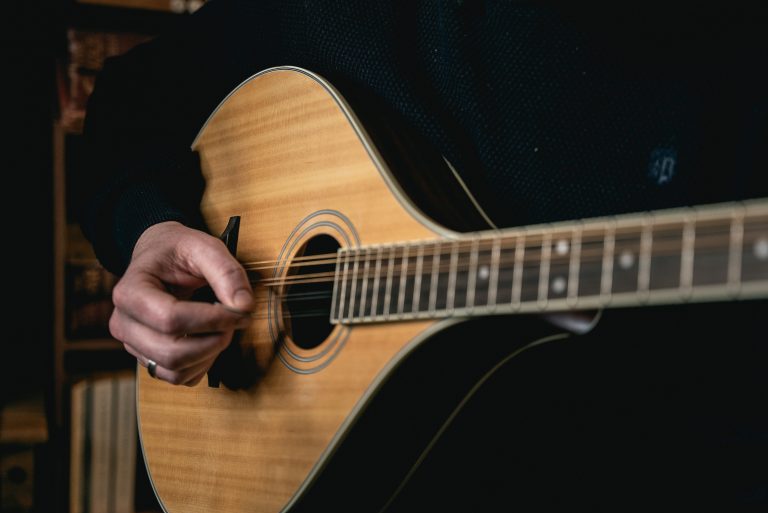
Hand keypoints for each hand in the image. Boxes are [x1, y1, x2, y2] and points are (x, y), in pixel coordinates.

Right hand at [109, 221, 252, 385]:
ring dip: (210, 353)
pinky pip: (179, 377)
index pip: (171, 320)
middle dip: (214, 340)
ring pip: (176, 370)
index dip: (212, 320)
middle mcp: (124, 323)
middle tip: (234, 319)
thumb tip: (244, 306)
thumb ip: (227, 272)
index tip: (240, 310)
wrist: (160, 256)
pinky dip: (203, 364)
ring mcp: (133, 345)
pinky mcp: (149, 359)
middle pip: (172, 352)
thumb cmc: (178, 251)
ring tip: (223, 326)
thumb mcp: (204, 247)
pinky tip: (210, 338)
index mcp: (129, 292)